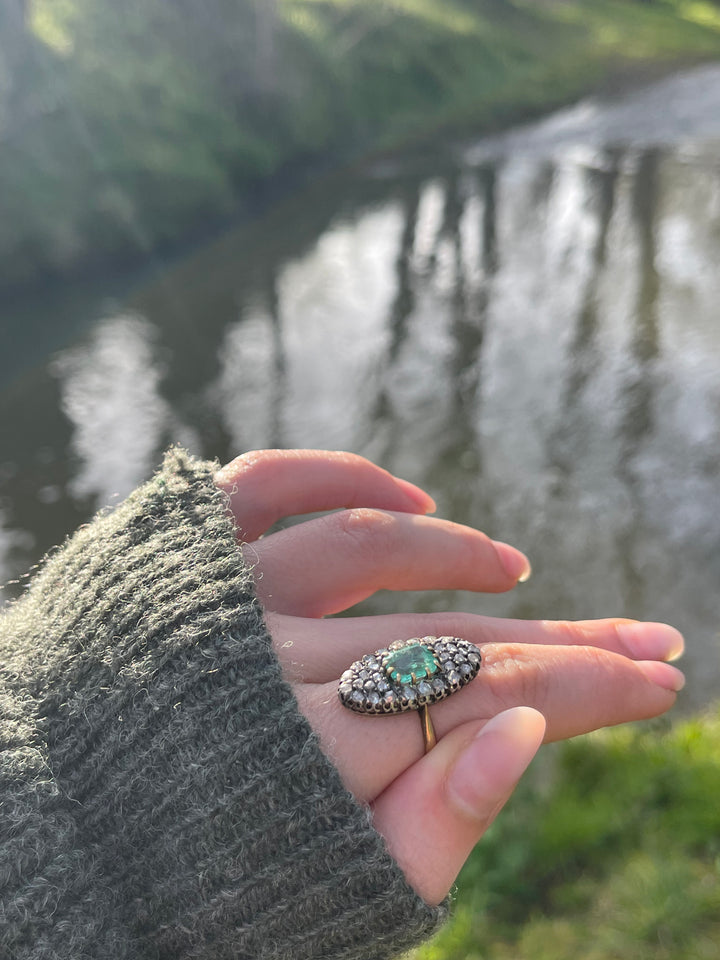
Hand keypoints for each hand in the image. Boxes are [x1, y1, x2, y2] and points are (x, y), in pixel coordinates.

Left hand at [215, 450, 684, 904]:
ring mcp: (216, 598)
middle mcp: (263, 661)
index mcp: (306, 756)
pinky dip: (338, 477)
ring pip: (364, 546)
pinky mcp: (174, 558)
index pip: (480, 698)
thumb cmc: (191, 884)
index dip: (583, 686)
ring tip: (518, 570)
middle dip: (562, 639)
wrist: (48, 840)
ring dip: (457, 553)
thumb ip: (433, 827)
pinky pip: (263, 484)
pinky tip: (406, 499)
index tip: (656, 678)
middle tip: (647, 638)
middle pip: (442, 632)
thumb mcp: (328, 899)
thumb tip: (528, 729)